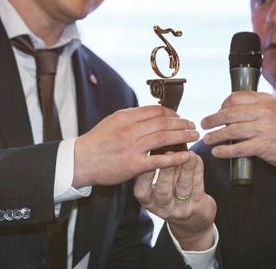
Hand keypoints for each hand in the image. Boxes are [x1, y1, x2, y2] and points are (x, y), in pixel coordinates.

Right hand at [73, 105, 196, 186]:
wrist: (80, 161)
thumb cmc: (97, 141)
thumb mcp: (112, 121)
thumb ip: (132, 116)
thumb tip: (153, 111)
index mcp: (125, 117)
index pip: (155, 111)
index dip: (171, 112)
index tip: (179, 116)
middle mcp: (129, 130)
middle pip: (163, 122)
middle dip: (182, 122)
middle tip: (193, 124)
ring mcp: (132, 148)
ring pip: (164, 138)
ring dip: (183, 136)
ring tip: (194, 135)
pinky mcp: (133, 165)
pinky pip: (159, 161)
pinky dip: (175, 158)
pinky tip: (186, 156)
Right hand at [134, 152, 215, 250]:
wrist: (192, 223)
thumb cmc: (172, 197)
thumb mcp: (158, 190)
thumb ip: (157, 173)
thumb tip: (159, 146)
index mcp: (149, 202)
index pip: (142, 191)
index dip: (144, 176)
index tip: (147, 157)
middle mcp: (163, 208)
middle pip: (163, 189)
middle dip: (166, 170)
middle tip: (169, 152)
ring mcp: (181, 209)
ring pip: (182, 187)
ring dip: (185, 168)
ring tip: (188, 153)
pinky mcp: (198, 206)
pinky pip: (197, 186)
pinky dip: (197, 170)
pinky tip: (196, 158)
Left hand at [201, 91, 275, 168]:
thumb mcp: (275, 108)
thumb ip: (257, 107)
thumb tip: (234, 110)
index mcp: (264, 100)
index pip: (235, 98)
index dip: (222, 105)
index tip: (218, 111)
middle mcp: (263, 112)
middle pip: (229, 113)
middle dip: (213, 119)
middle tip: (204, 124)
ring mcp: (263, 129)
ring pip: (231, 130)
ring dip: (215, 136)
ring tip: (207, 139)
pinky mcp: (264, 146)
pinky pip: (239, 148)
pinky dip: (225, 151)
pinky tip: (217, 152)